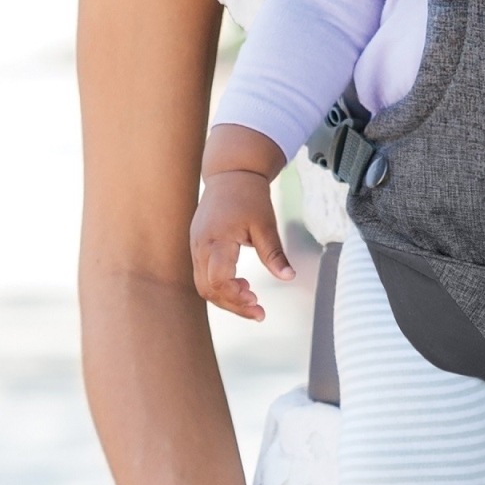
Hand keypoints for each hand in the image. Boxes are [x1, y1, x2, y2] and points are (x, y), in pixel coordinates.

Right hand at [191, 125, 294, 319]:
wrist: (231, 173)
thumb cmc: (249, 195)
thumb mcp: (265, 224)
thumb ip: (274, 253)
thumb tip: (289, 277)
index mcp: (216, 239)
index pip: (218, 280)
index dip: (235, 297)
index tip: (257, 302)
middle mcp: (200, 245)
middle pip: (208, 288)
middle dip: (233, 305)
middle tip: (259, 312)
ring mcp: (196, 246)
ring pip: (204, 285)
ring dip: (226, 297)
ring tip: (253, 300)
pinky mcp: (198, 246)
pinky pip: (204, 274)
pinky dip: (221, 285)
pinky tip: (242, 286)